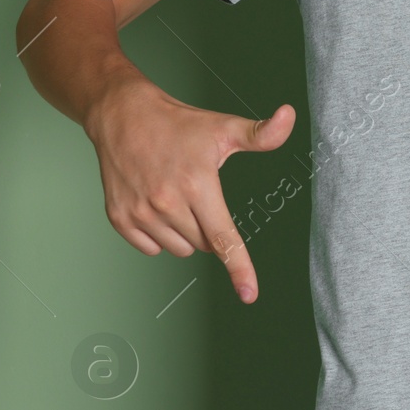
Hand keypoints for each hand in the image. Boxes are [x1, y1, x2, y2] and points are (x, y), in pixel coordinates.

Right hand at [85, 74, 294, 302]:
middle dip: (208, 226)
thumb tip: (289, 115)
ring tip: (175, 195)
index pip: (223, 238)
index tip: (249, 294)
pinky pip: (151, 248)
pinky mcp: (120, 218)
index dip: (240, 268)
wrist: (122, 116)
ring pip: (180, 249)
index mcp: (197, 185)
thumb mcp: (224, 127)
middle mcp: (167, 202)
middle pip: (204, 244)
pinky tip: (155, 204)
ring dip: (185, 232)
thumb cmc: (177, 124)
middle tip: (198, 192)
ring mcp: (140, 212)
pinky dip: (159, 235)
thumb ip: (262, 134)